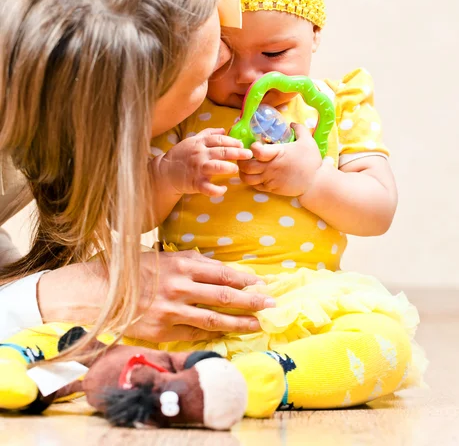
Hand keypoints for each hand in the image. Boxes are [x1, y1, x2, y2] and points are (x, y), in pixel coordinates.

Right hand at [38, 251, 274, 343]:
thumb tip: (216, 266)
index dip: (245, 279)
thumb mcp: (164, 256)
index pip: (222, 273)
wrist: (102, 291)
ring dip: (238, 323)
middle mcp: (180, 287)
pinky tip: (226, 336)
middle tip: (271, 304)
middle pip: (224, 296)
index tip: (261, 283)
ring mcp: (172, 310)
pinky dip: (212, 336)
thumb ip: (191, 260)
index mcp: (181, 264)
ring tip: (257, 325)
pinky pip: (194, 334)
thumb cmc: (135, 270)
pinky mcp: (163, 330)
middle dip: (251, 301)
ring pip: (213, 319)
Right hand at [156, 128, 252, 197]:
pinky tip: (224, 189)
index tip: (242, 144)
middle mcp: (199, 154)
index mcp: (200, 143)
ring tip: (236, 169)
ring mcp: (197, 169)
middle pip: (221, 151)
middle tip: (248, 155)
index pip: (219, 139)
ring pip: (215, 167)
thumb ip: (208, 134)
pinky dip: (216, 190)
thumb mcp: (192, 140)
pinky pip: (207, 188)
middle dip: (237, 152)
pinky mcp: (195, 183)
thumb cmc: (181, 155)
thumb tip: (224, 129)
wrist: (165, 172)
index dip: (232, 141)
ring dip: (228, 167)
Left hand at [238, 123, 321, 196]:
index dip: (252, 147)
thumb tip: (291, 123)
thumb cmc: (311, 161)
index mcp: (278, 154)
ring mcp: (270, 179)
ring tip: (245, 166)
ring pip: (247, 178)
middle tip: (243, 155)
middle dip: (241, 160)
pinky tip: (253, 175)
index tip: (255, 144)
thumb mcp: (308, 141)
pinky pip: (254, 186)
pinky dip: (250, 181)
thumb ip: (299, 129)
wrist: (315, 182)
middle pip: (247, 166)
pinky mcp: (271, 189)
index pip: (257, 151)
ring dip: (243, 171)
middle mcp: (271, 167)